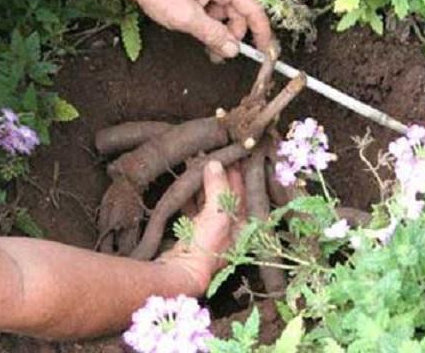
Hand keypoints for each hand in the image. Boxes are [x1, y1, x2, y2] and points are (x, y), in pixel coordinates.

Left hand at [121, 0, 271, 57]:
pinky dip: (209, 25)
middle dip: (234, 36)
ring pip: (225, 14)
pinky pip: (212, 11)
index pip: (253, 8)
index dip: (262, 32)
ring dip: (220, 33)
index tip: (265, 52)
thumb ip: (212, 34)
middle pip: (239, 14)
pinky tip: (198, 34)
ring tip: (207, 48)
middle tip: (220, 55)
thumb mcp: (185, 17)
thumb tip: (232, 50)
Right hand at [158, 161, 245, 294]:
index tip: (231, 153)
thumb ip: (218, 187)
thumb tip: (215, 164)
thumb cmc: (206, 246)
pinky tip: (186, 183)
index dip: (237, 172)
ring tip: (197, 163)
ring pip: (210, 199)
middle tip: (212, 155)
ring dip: (204, 182)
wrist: (181, 271)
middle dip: (220, 174)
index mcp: (242, 224)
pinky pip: (195, 206)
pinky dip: (191, 194)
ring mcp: (211, 230)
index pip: (242, 191)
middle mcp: (229, 227)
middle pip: (226, 194)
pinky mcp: (193, 232)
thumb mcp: (217, 214)